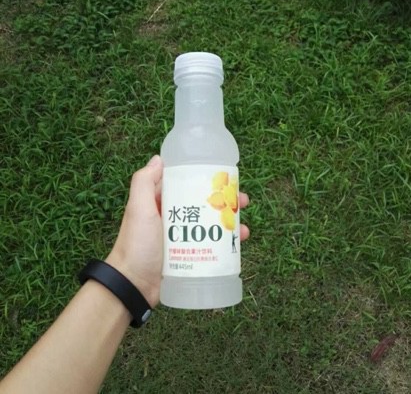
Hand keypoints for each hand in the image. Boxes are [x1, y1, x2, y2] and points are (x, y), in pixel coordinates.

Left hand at [106, 155, 249, 307]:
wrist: (133, 285)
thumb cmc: (136, 244)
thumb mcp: (138, 209)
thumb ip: (144, 182)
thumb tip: (159, 159)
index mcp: (159, 203)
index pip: (184, 184)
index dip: (204, 178)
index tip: (223, 176)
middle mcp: (172, 217)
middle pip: (202, 203)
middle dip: (224, 200)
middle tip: (242, 200)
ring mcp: (182, 237)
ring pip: (210, 224)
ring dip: (228, 221)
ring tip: (244, 224)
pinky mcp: (190, 254)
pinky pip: (211, 244)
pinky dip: (226, 242)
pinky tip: (239, 241)